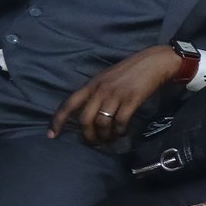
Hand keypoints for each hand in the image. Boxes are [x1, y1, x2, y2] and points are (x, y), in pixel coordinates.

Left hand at [48, 45, 181, 144]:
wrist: (154, 62)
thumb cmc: (131, 70)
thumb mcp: (107, 78)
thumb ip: (97, 92)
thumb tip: (90, 112)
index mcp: (92, 84)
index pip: (69, 104)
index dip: (58, 121)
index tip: (51, 135)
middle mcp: (100, 90)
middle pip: (85, 119)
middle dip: (87, 136)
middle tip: (94, 143)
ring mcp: (116, 95)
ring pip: (102, 123)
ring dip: (105, 136)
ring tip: (110, 139)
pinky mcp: (131, 100)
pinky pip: (120, 121)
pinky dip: (120, 131)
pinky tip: (122, 132)